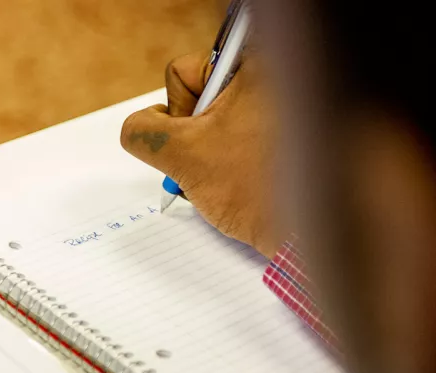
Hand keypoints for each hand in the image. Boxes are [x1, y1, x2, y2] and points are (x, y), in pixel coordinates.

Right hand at [120, 50, 280, 256]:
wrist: (309, 232)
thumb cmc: (258, 191)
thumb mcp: (183, 156)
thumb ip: (144, 132)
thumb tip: (138, 127)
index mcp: (256, 64)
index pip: (183, 73)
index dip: (178, 113)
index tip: (200, 139)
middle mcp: (277, 74)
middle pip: (203, 95)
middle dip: (198, 134)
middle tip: (218, 159)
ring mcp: (289, 102)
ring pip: (221, 119)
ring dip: (214, 149)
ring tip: (237, 173)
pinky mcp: (295, 129)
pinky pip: (244, 133)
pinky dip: (236, 156)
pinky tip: (248, 177)